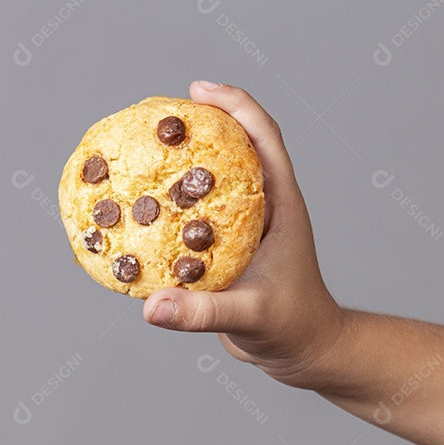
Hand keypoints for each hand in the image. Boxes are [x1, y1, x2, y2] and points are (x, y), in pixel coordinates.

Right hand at [142, 81, 343, 388]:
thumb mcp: (249, 317)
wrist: (304, 354)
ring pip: (211, 179)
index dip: (234, 105)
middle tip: (155, 116)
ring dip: (181, 162)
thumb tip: (152, 308)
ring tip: (141, 154)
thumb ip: (203, 312)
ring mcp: (244, 226)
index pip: (263, 138)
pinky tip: (138, 212)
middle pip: (233, 147)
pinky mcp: (226, 248)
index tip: (196, 90)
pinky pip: (194, 214)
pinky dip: (169, 205)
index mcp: (281, 205)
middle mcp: (263, 208)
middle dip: (198, 124)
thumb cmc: (292, 329)